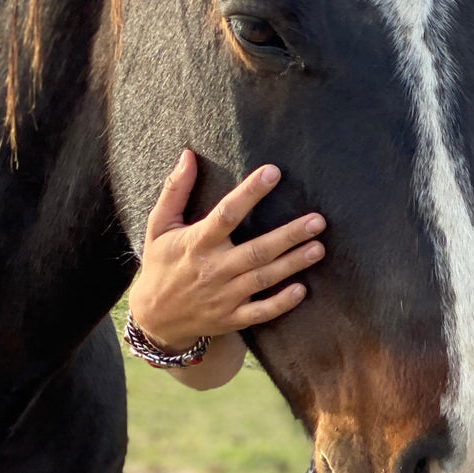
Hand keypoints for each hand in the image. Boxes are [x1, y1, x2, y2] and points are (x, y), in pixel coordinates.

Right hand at [128, 150, 325, 350]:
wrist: (155, 317)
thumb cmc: (161, 264)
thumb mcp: (159, 226)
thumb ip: (175, 190)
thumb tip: (188, 154)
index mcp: (197, 242)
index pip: (227, 213)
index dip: (250, 192)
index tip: (273, 172)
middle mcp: (213, 269)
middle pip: (256, 250)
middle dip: (289, 235)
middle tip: (318, 221)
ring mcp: (224, 296)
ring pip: (263, 279)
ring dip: (292, 264)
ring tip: (318, 248)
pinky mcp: (231, 318)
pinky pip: (260, 312)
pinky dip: (280, 303)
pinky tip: (301, 290)